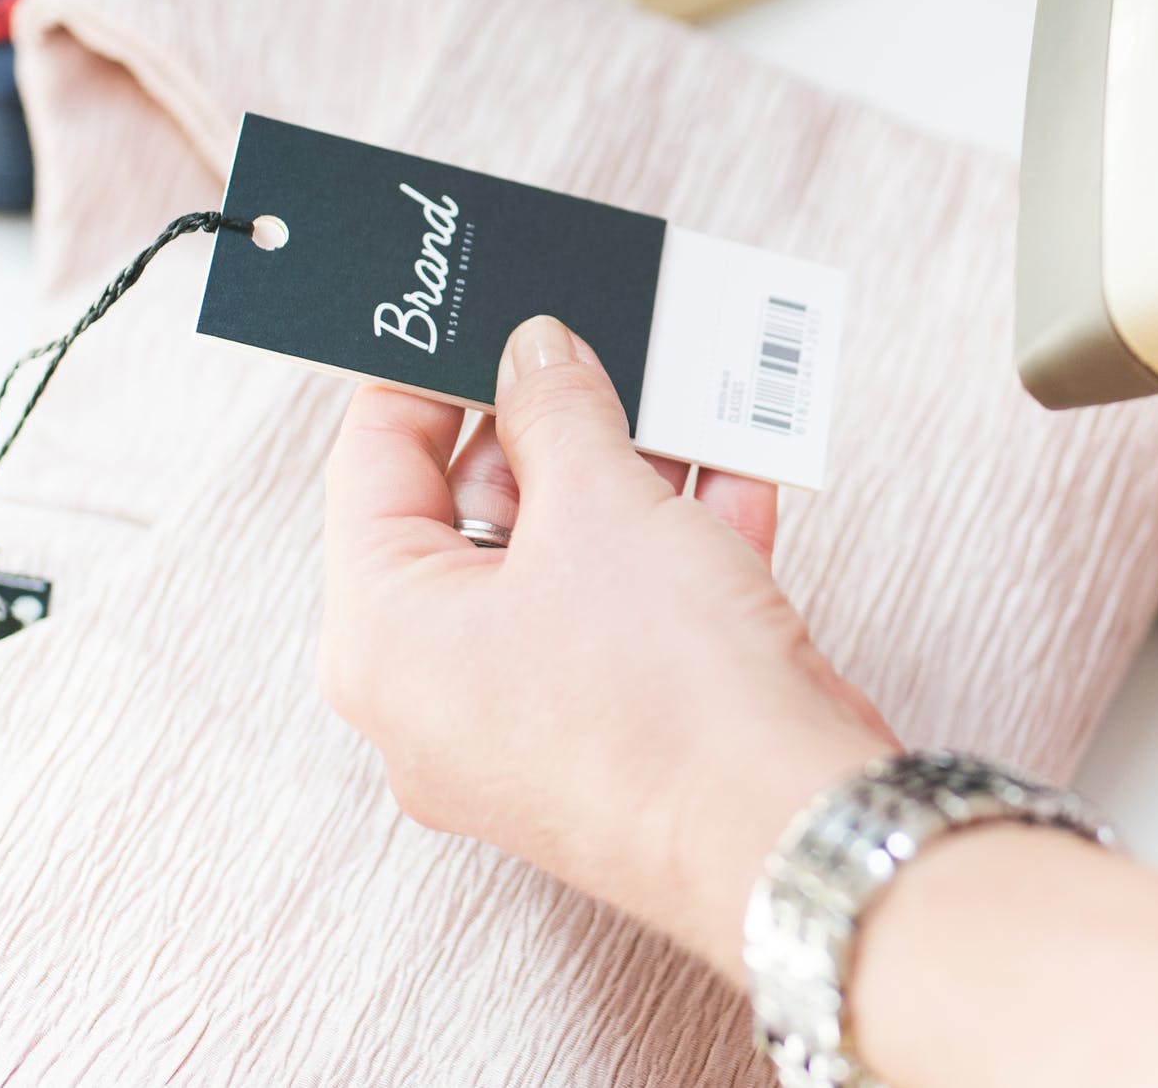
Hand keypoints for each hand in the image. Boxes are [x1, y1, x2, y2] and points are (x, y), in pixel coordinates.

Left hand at [319, 315, 895, 972]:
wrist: (787, 833)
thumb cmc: (665, 703)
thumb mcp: (599, 507)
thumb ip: (555, 410)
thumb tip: (534, 357)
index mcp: (384, 638)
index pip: (370, 463)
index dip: (425, 376)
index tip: (476, 324)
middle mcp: (437, 692)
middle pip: (471, 511)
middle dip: (548, 425)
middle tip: (593, 354)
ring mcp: (524, 720)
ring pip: (558, 561)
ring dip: (623, 475)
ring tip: (677, 399)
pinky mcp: (608, 733)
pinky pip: (618, 613)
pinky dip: (668, 544)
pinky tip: (730, 477)